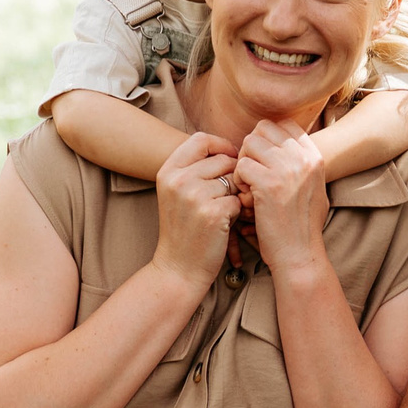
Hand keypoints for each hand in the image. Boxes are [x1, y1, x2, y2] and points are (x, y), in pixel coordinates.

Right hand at [153, 131, 242, 286]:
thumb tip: (230, 147)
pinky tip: (224, 225)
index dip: (221, 146)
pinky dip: (237, 212)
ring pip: (234, 180)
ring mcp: (194, 196)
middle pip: (223, 160)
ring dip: (236, 195)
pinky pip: (239, 200)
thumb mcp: (177, 192)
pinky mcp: (212, 213)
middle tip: (226, 197)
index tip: (231, 159)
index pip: (201, 139)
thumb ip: (195, 167)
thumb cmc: (184, 229)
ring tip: (222, 212)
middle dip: (232, 176)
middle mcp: (178, 180)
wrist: (178, 268)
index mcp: (168, 170)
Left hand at [234, 119, 330, 272]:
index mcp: (314, 157)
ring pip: (249, 143)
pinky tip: (246, 198)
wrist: (299, 254)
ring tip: (249, 186)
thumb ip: (300, 164)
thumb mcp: (313, 188)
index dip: (267, 138)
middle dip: (251, 148)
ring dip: (243, 163)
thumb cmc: (301, 226)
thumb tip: (282, 144)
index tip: (262, 159)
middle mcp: (303, 158)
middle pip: (263, 129)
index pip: (284, 124)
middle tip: (251, 172)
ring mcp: (287, 169)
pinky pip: (241, 166)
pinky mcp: (269, 184)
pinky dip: (238, 181)